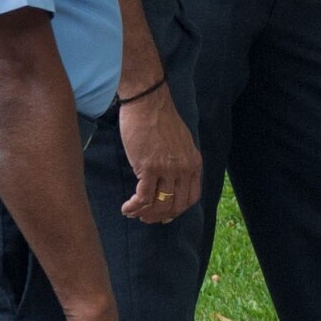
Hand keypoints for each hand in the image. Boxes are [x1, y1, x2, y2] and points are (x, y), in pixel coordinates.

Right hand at [117, 85, 199, 223]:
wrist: (148, 103)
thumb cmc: (160, 119)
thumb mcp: (181, 143)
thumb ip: (180, 162)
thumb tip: (171, 182)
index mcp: (194, 163)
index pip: (192, 197)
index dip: (177, 210)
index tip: (165, 215)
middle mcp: (184, 168)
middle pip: (176, 205)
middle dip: (159, 216)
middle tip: (146, 218)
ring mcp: (167, 169)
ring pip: (159, 204)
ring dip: (145, 214)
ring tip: (134, 213)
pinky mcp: (149, 167)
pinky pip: (143, 197)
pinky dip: (134, 207)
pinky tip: (126, 208)